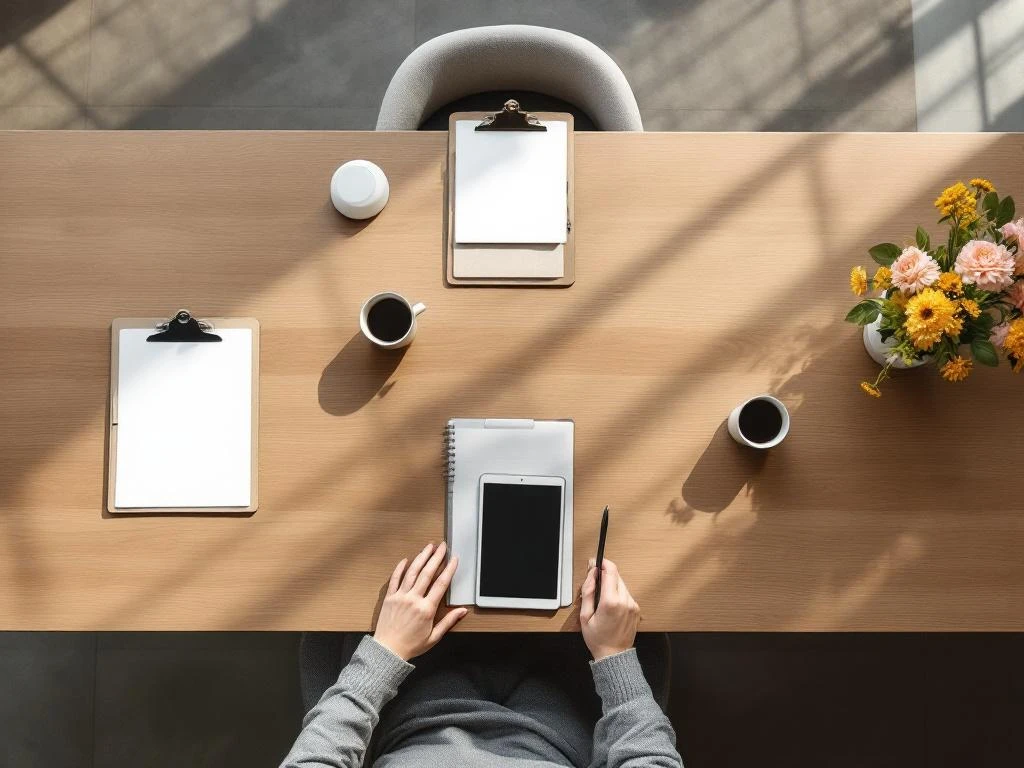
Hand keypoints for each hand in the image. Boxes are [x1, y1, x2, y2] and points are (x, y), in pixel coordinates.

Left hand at [373, 542, 467, 660]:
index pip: (441, 584)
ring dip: (421, 557)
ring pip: (412, 572)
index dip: (449, 569)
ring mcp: (400, 596)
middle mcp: (413, 599)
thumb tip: (462, 611)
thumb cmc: (411, 646)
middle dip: (436, 557)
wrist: (388, 651)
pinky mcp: (390, 598)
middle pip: (427, 573)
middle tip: (442, 546)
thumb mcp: (434, 637)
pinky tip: (405, 560)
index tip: (454, 559)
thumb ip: (449, 621)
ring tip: (428, 547)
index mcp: (426, 609)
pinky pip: (395, 579)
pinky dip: (400, 568)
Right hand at [580, 558, 640, 660]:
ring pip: (621, 584)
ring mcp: (632, 604)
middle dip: (605, 575)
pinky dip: (618, 593)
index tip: (595, 563)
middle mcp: (625, 601)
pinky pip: (626, 593)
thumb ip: (588, 591)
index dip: (602, 563)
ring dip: (611, 585)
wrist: (614, 655)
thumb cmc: (597, 638)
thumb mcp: (584, 615)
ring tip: (602, 598)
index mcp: (610, 602)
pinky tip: (610, 605)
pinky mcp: (636, 608)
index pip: (610, 571)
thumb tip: (592, 573)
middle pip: (616, 575)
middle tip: (594, 582)